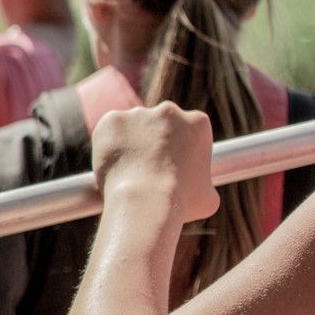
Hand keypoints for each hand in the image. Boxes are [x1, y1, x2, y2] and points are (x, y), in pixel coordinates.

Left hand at [92, 103, 218, 225]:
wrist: (144, 201)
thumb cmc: (179, 203)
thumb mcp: (208, 197)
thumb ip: (205, 185)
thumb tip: (202, 191)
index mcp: (197, 123)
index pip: (187, 130)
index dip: (177, 148)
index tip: (169, 164)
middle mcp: (169, 111)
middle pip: (159, 124)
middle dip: (153, 141)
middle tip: (145, 167)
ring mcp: (138, 114)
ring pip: (132, 127)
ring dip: (129, 143)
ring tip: (126, 170)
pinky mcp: (112, 120)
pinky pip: (108, 131)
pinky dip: (107, 145)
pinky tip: (110, 164)